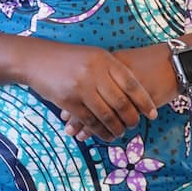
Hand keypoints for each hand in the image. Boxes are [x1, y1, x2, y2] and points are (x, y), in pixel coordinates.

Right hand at [24, 40, 157, 141]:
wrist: (38, 59)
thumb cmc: (70, 58)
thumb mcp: (94, 55)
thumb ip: (113, 70)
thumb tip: (133, 92)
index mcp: (105, 59)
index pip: (132, 84)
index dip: (144, 101)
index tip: (153, 114)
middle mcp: (95, 73)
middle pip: (121, 102)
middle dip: (132, 118)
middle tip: (135, 125)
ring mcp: (81, 87)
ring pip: (107, 115)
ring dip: (117, 128)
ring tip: (121, 132)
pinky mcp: (68, 101)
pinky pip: (89, 121)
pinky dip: (100, 131)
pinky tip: (105, 135)